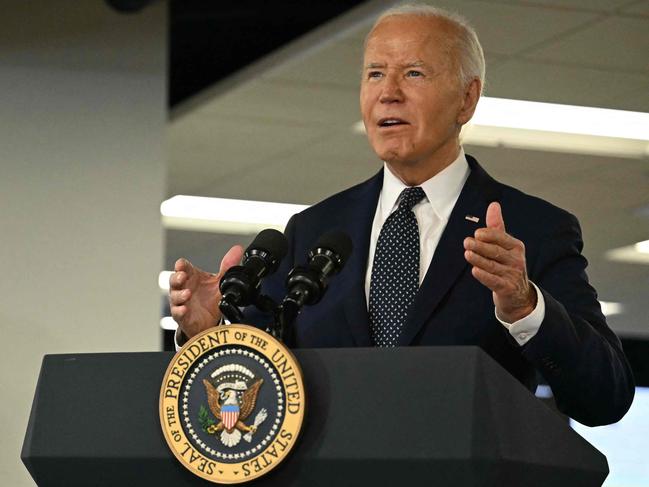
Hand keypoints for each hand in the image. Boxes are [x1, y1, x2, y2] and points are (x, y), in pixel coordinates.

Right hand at [169, 245, 243, 338]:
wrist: (209, 321)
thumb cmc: (209, 298)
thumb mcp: (220, 281)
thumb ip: (228, 266)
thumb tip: (238, 249)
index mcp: (191, 277)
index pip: (183, 267)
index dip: (181, 265)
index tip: (182, 265)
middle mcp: (183, 288)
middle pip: (174, 280)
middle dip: (176, 277)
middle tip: (182, 276)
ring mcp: (181, 302)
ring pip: (174, 296)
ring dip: (180, 295)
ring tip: (187, 293)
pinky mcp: (182, 316)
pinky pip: (177, 313)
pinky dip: (180, 311)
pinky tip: (184, 309)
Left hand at [463, 202, 535, 322]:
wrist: (519, 294)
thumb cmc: (508, 265)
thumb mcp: (505, 246)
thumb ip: (497, 227)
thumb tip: (493, 204)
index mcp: (515, 246)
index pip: (502, 238)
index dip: (489, 235)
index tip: (477, 233)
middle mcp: (516, 260)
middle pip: (496, 251)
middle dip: (481, 246)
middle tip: (467, 242)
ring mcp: (512, 275)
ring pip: (493, 266)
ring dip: (479, 260)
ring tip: (467, 254)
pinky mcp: (507, 288)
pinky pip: (494, 281)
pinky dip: (484, 276)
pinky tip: (474, 271)